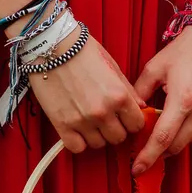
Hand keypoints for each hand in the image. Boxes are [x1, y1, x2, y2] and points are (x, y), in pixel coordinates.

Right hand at [27, 33, 145, 151]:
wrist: (51, 45)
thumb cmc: (82, 51)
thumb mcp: (112, 66)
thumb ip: (128, 91)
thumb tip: (141, 107)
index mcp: (119, 96)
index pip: (137, 125)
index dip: (132, 122)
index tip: (125, 118)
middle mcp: (103, 111)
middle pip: (118, 138)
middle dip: (115, 130)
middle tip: (107, 119)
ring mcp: (82, 120)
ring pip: (99, 145)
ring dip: (97, 136)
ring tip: (90, 122)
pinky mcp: (62, 124)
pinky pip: (77, 147)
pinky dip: (78, 142)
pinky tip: (76, 130)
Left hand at [131, 26, 191, 174]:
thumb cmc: (184, 50)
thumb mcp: (154, 68)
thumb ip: (139, 92)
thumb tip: (132, 113)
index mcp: (183, 99)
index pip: (162, 139)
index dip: (147, 157)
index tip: (137, 169)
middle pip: (176, 146)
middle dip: (159, 150)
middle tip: (147, 143)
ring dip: (177, 143)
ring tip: (168, 129)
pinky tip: (187, 126)